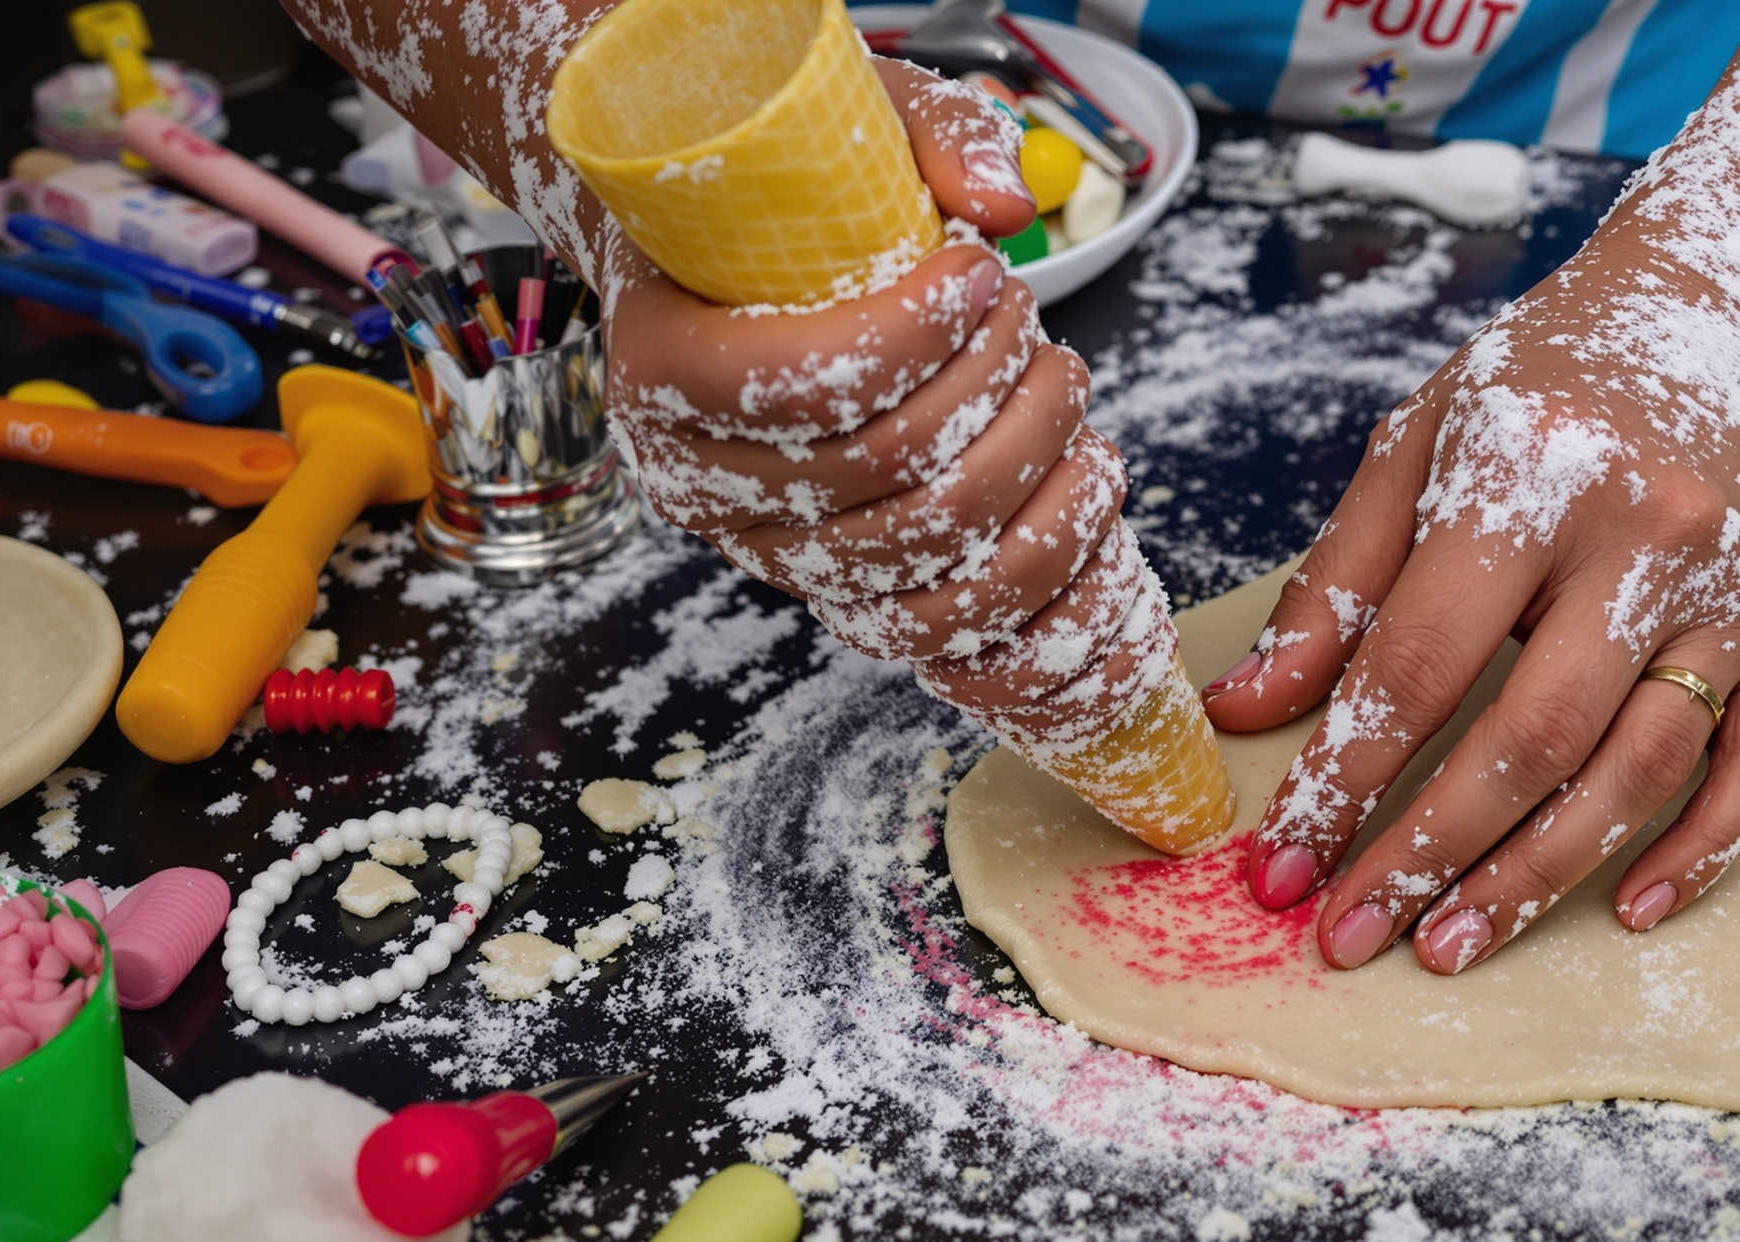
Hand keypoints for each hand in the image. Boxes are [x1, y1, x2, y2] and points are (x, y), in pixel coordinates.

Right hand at [608, 61, 1115, 660]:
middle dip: (991, 385)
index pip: (800, 384)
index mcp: (658, 364)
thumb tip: (1003, 206)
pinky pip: (943, 621)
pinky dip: (1039, 553)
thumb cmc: (775, 197)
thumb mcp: (842, 121)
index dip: (912, 335)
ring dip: (1028, 457)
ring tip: (1060, 378)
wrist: (714, 274)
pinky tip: (1081, 473)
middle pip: (882, 467)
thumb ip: (931, 133)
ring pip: (927, 544)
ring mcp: (763, 545)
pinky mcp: (832, 586)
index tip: (980, 273)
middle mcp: (693, 476)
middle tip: (1028, 316)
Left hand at [1202, 238, 1739, 973]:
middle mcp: (1649, 532)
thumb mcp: (1420, 441)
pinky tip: (1633, 910)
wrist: (1739, 303)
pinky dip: (1702, 849)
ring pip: (1638, 770)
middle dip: (1426, 852)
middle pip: (1529, 736)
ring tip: (1450, 944)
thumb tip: (1245, 711)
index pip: (1419, 662)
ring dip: (1538, 876)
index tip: (1281, 862)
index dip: (1344, 775)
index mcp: (1534, 472)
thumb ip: (1338, 583)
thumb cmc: (1552, 380)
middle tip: (1349, 937)